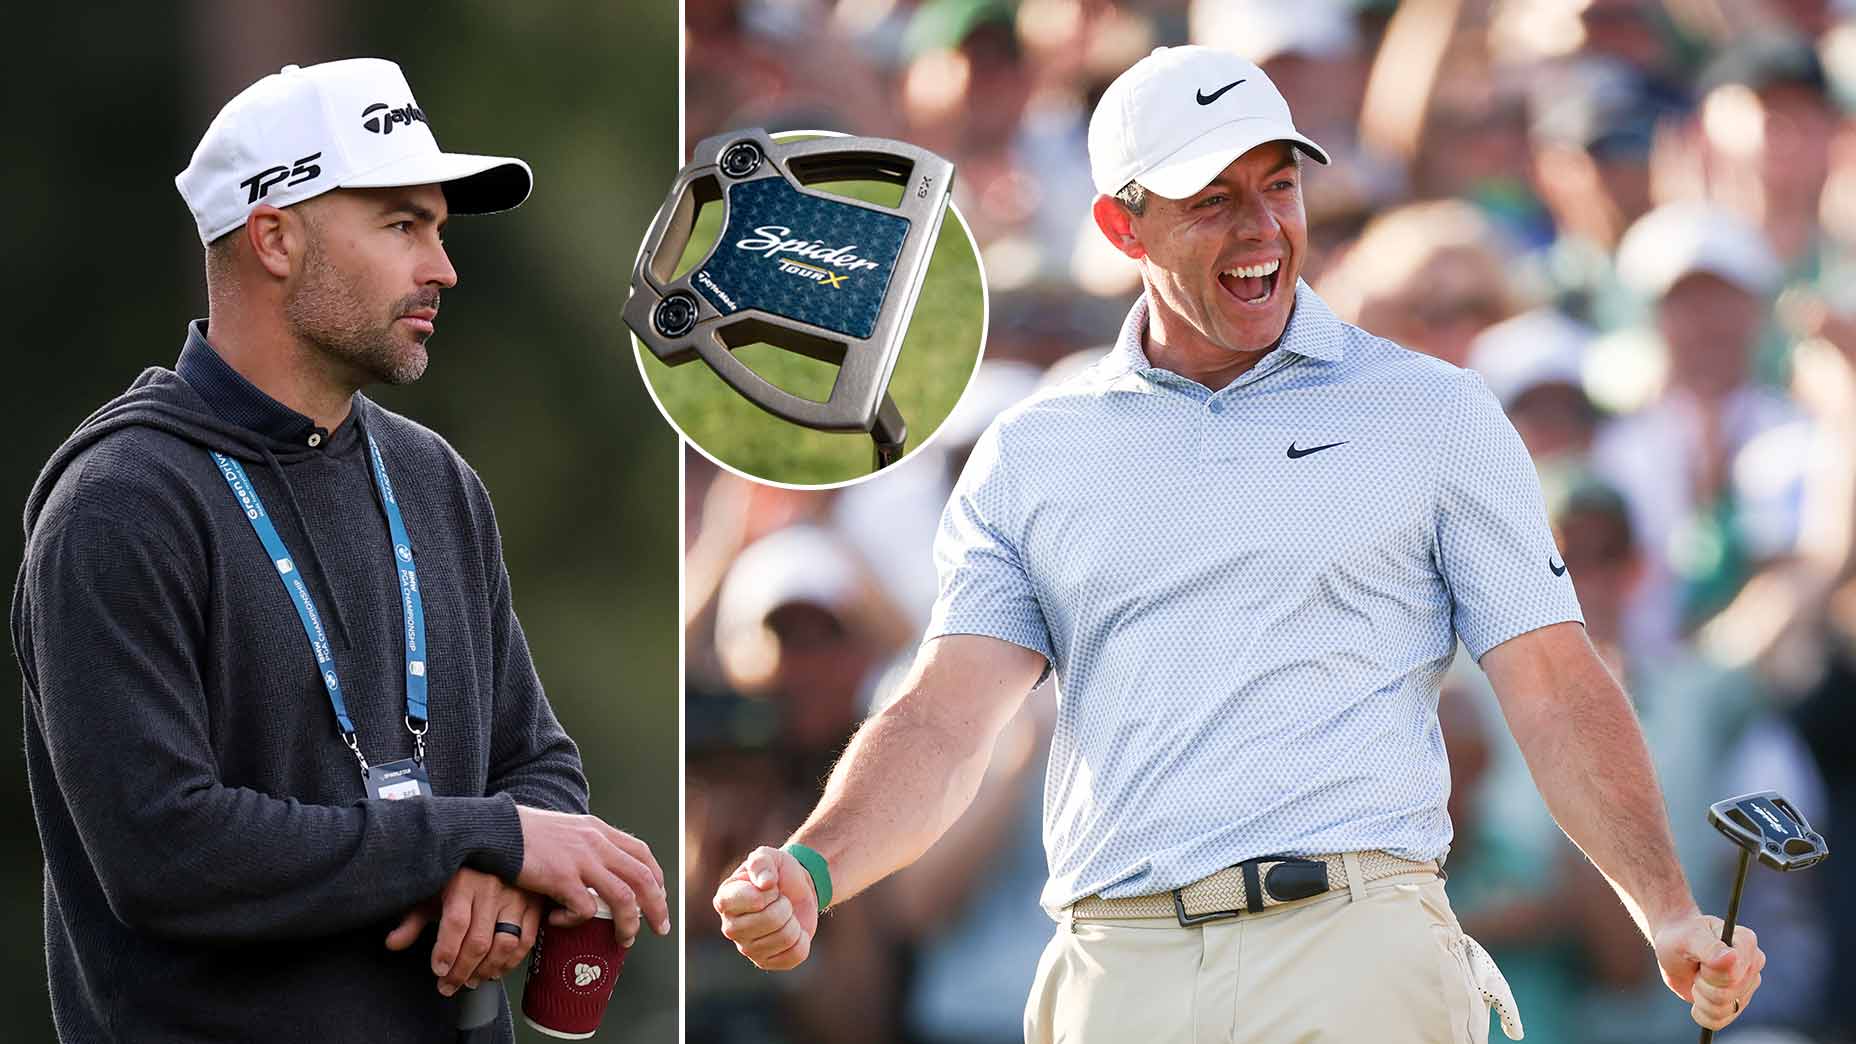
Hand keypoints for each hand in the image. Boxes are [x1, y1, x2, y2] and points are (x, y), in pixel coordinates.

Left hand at [385, 867, 541, 995]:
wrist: (496, 853)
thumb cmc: (459, 877)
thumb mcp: (433, 892)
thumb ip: (413, 919)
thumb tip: (392, 943)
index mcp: (464, 881)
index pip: (456, 922)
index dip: (446, 951)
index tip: (438, 970)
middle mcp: (493, 887)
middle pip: (479, 940)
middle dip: (462, 971)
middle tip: (449, 985)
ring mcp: (517, 896)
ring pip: (504, 944)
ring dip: (487, 970)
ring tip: (471, 980)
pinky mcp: (534, 905)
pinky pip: (526, 940)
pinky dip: (511, 962)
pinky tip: (496, 970)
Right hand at [515, 806, 668, 945]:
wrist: (496, 829)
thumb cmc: (525, 834)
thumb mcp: (567, 829)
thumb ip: (586, 844)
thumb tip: (600, 870)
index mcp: (599, 830)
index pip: (642, 853)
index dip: (657, 877)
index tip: (660, 897)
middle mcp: (596, 842)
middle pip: (643, 877)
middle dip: (657, 906)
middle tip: (660, 927)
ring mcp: (581, 860)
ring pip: (623, 898)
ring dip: (629, 923)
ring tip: (625, 939)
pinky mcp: (562, 878)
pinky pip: (584, 910)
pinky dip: (577, 921)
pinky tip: (560, 922)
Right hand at [713, 845, 819, 969]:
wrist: (795, 891)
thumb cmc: (777, 873)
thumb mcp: (770, 857)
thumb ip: (762, 862)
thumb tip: (765, 883)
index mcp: (725, 899)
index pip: (753, 900)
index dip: (770, 891)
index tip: (770, 885)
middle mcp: (730, 927)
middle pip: (771, 920)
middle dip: (785, 905)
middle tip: (781, 900)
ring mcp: (746, 948)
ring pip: (785, 937)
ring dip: (794, 921)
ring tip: (786, 914)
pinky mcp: (765, 962)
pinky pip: (795, 954)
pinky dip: (802, 940)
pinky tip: (793, 932)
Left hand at [1654, 914, 1764, 1030]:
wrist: (1673, 948)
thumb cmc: (1681, 938)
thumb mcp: (1688, 938)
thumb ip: (1708, 947)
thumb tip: (1731, 958)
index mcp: (1746, 942)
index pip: (1732, 974)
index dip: (1708, 971)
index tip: (1700, 958)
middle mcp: (1753, 965)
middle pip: (1728, 994)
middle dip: (1703, 984)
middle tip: (1696, 967)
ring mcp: (1748, 986)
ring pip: (1724, 1010)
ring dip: (1701, 997)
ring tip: (1698, 978)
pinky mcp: (1737, 1003)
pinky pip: (1719, 1021)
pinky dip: (1702, 1012)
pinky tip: (1698, 996)